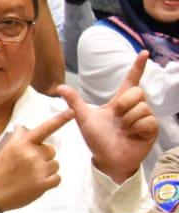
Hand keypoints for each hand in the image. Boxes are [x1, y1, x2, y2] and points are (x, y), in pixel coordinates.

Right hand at [0, 109, 72, 209]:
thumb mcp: (5, 151)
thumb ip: (17, 138)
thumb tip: (21, 126)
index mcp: (22, 144)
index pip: (44, 129)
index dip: (60, 120)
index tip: (72, 112)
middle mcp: (32, 154)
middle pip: (51, 151)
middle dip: (43, 157)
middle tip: (28, 166)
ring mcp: (38, 169)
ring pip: (55, 165)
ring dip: (46, 170)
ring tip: (29, 176)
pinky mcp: (43, 184)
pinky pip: (57, 178)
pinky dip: (49, 181)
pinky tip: (35, 184)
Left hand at [56, 51, 158, 183]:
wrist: (107, 160)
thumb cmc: (97, 140)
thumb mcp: (84, 119)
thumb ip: (75, 102)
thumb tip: (60, 87)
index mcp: (119, 102)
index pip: (131, 80)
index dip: (137, 67)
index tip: (144, 53)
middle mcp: (133, 108)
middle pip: (137, 92)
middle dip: (123, 103)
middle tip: (116, 117)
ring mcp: (144, 118)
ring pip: (142, 107)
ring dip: (128, 118)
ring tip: (123, 129)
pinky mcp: (151, 129)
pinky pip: (147, 120)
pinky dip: (136, 127)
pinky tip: (131, 134)